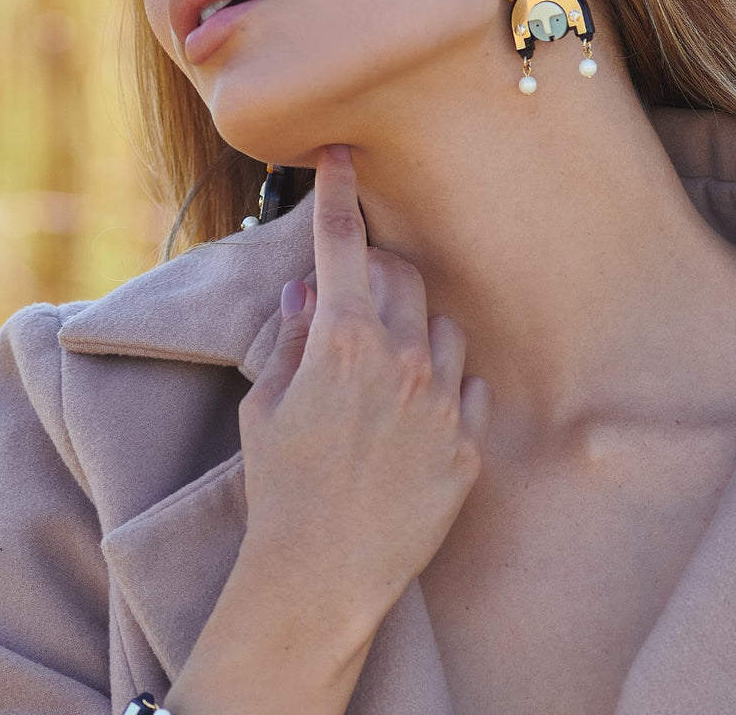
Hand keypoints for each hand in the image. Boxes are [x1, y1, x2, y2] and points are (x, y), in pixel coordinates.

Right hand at [239, 142, 492, 631]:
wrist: (319, 578)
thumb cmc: (280, 489)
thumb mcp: (267, 407)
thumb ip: (292, 338)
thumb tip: (307, 292)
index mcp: (343, 341)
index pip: (341, 245)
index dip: (337, 195)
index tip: (338, 157)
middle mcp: (401, 359)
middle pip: (402, 276)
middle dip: (378, 272)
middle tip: (355, 298)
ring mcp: (441, 401)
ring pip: (443, 326)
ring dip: (415, 330)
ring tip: (384, 375)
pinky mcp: (468, 444)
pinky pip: (468, 386)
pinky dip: (445, 385)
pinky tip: (415, 416)